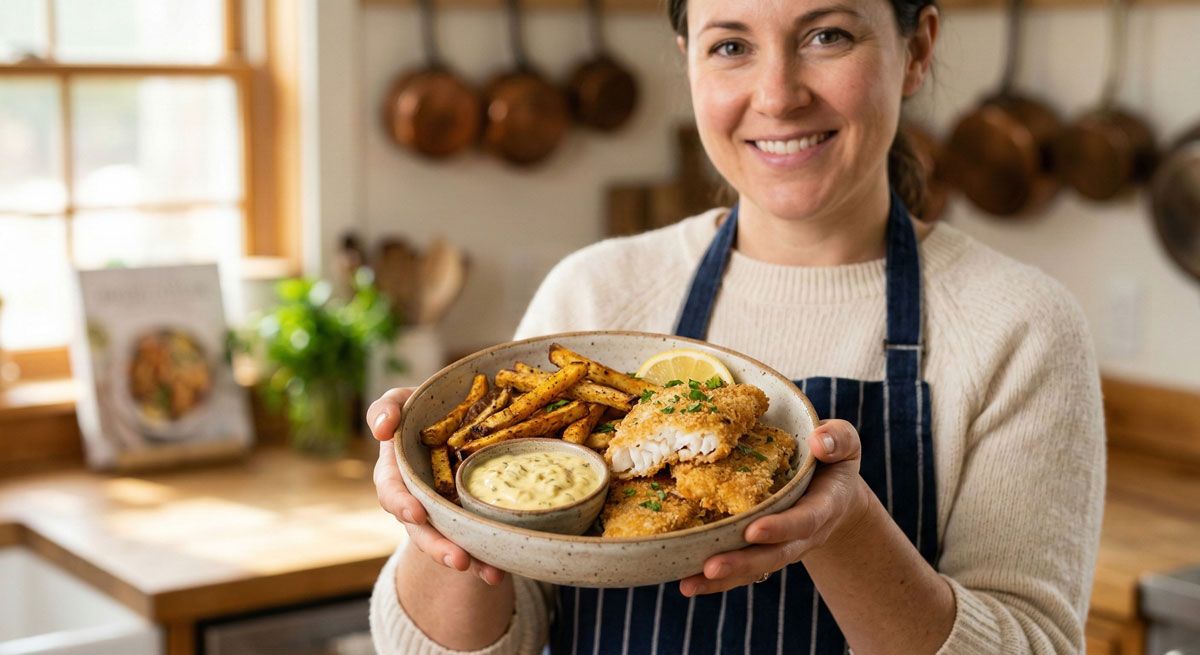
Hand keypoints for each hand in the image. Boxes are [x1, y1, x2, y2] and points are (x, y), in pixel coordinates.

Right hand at [367, 388, 506, 584]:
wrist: (453, 421)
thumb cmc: (420, 410)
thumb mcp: (400, 402)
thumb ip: (385, 409)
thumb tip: (383, 428)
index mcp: (395, 473)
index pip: (391, 492)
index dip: (402, 504)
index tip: (417, 515)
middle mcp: (415, 500)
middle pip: (421, 530)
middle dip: (439, 547)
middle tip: (459, 561)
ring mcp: (441, 512)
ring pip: (448, 542)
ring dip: (466, 560)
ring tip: (489, 575)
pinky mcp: (465, 517)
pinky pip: (473, 540)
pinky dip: (486, 559)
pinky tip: (500, 573)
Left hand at [679, 419, 870, 595]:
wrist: (834, 490)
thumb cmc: (832, 458)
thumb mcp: (844, 442)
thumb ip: (837, 439)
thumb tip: (818, 441)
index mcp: (824, 505)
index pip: (804, 520)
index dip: (781, 527)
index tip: (753, 530)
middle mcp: (803, 534)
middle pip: (774, 554)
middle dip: (743, 562)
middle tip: (711, 567)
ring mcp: (783, 546)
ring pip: (755, 568)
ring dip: (723, 579)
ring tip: (689, 585)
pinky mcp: (763, 550)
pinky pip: (742, 569)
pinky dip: (715, 580)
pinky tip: (687, 583)